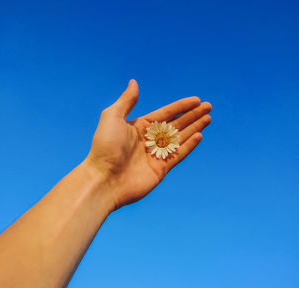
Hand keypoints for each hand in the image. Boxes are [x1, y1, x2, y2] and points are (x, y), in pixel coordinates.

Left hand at [85, 80, 211, 209]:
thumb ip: (126, 101)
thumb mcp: (112, 117)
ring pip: (180, 138)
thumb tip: (134, 82)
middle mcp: (149, 139)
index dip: (181, 106)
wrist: (104, 179)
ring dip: (194, 127)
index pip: (166, 113)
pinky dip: (189, 145)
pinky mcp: (161, 168)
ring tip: (208, 118)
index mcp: (140, 126)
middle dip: (192, 115)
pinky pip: (178, 154)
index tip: (196, 100)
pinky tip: (199, 135)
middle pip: (176, 124)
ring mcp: (156, 154)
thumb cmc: (106, 147)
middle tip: (208, 106)